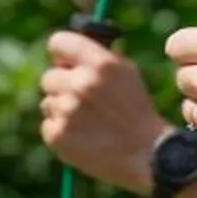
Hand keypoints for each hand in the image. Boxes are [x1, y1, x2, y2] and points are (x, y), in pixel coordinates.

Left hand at [38, 29, 169, 195]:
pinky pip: (49, 125)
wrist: (147, 155)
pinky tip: (85, 138)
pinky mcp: (57, 135)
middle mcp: (81, 84)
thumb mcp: (127, 74)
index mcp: (100, 64)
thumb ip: (98, 57)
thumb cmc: (137, 112)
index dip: (61, 55)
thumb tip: (68, 52)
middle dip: (63, 87)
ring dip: (63, 111)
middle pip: (49, 77)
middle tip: (85, 102)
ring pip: (48, 102)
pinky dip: (62, 132)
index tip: (66, 64)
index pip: (58, 42)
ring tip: (90, 123)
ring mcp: (66, 111)